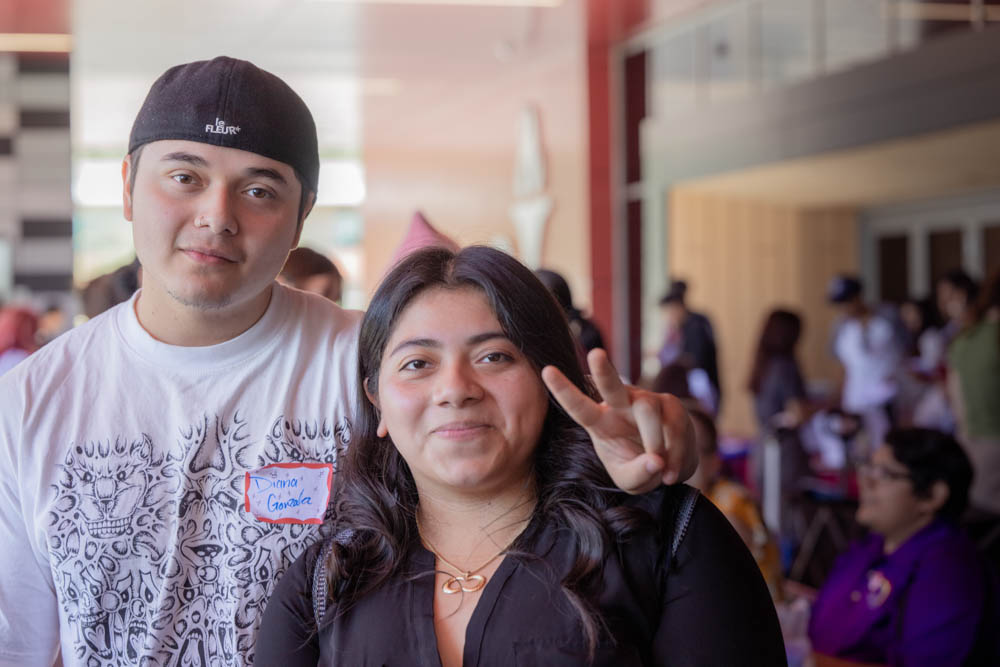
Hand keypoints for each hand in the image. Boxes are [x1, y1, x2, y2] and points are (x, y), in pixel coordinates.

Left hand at [541, 348, 697, 493]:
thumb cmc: (641, 468)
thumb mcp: (631, 481)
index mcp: (601, 422)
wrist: (671, 466)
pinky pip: (675, 425)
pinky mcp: (671, 405)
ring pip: (648, 410)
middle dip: (604, 369)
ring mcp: (646, 402)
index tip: (546, 370)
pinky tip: (672, 473)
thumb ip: (637, 474)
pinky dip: (676, 453)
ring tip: (662, 471)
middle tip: (596, 354)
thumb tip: (656, 461)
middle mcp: (621, 406)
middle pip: (611, 385)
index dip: (563, 390)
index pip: (579, 407)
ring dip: (655, 442)